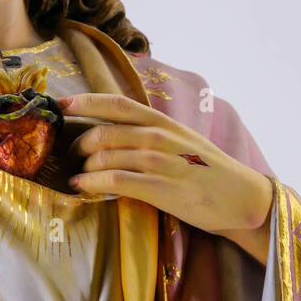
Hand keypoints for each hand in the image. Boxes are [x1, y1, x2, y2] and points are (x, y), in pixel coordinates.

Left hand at [60, 93, 273, 261]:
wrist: (241, 198)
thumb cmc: (207, 170)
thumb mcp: (181, 140)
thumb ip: (150, 132)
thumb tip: (113, 132)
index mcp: (162, 121)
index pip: (115, 104)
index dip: (84, 102)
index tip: (59, 106)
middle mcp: (158, 137)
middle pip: (102, 133)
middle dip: (78, 144)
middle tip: (70, 156)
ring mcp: (159, 162)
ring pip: (104, 156)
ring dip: (83, 166)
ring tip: (77, 175)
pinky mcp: (160, 188)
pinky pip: (114, 181)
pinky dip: (91, 182)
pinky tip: (82, 186)